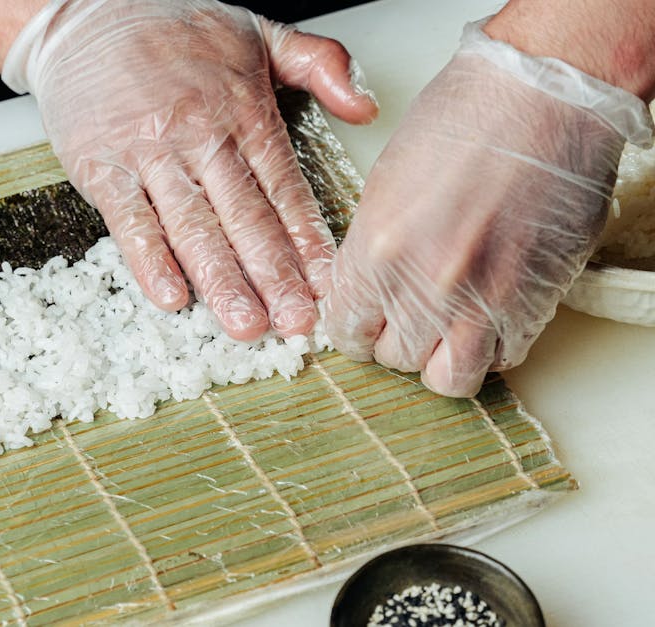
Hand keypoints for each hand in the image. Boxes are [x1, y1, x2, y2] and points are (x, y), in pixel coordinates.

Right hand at [3, 0, 376, 339]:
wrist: (88, 10)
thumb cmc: (172, 27)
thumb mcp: (259, 32)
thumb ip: (321, 65)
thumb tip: (367, 106)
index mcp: (243, 110)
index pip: (285, 187)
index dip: (308, 240)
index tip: (329, 284)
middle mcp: (200, 135)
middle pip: (245, 217)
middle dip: (274, 275)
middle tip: (296, 322)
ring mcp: (150, 153)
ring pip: (192, 226)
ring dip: (220, 280)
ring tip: (244, 323)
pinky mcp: (102, 166)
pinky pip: (129, 220)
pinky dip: (149, 260)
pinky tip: (170, 295)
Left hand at [324, 19, 653, 396]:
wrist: (544, 95)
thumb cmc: (466, 118)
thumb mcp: (385, 183)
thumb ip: (371, 247)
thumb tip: (366, 288)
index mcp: (376, 251)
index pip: (345, 330)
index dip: (354, 328)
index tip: (364, 321)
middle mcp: (424, 286)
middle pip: (392, 358)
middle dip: (397, 340)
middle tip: (409, 315)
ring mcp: (483, 300)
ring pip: (447, 377)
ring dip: (443, 358)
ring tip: (448, 328)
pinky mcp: (534, 303)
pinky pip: (504, 358)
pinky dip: (494, 346)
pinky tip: (491, 315)